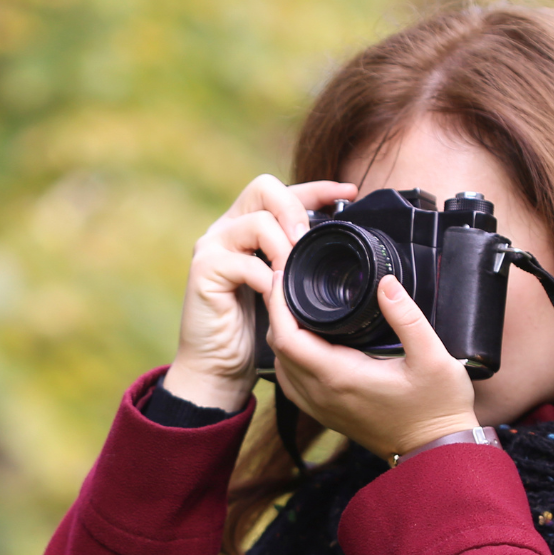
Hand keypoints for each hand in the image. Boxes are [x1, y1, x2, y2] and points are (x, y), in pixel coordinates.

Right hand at [164, 175, 358, 411]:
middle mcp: (226, 230)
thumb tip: (338, 243)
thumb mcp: (283, 288)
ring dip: (285, 247)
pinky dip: (267, 278)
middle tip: (310, 239)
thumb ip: (297, 261)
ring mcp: (212, 248)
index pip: (281, 191)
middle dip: (296, 208)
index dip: (317, 188)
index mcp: (245, 228)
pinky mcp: (204, 271)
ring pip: (257, 222)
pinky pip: (244, 263)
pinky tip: (276, 294)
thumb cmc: (252, 330)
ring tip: (296, 271)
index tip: (349, 193)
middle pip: (264, 188)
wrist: (217, 366)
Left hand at [264, 273, 481, 461]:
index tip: (283, 275)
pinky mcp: (327, 415)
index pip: (287, 337)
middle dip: (277, 312)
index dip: (278, 304)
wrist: (436, 453)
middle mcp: (322, 394)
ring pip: (282, 366)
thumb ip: (408, 317)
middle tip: (288, 281)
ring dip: (282, 335)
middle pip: (279, 349)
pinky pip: (293, 384)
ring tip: (294, 305)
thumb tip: (385, 283)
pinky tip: (305, 343)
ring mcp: (322, 408)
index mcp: (339, 376)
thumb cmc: (437, 408)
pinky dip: (289, 358)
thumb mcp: (433, 357)